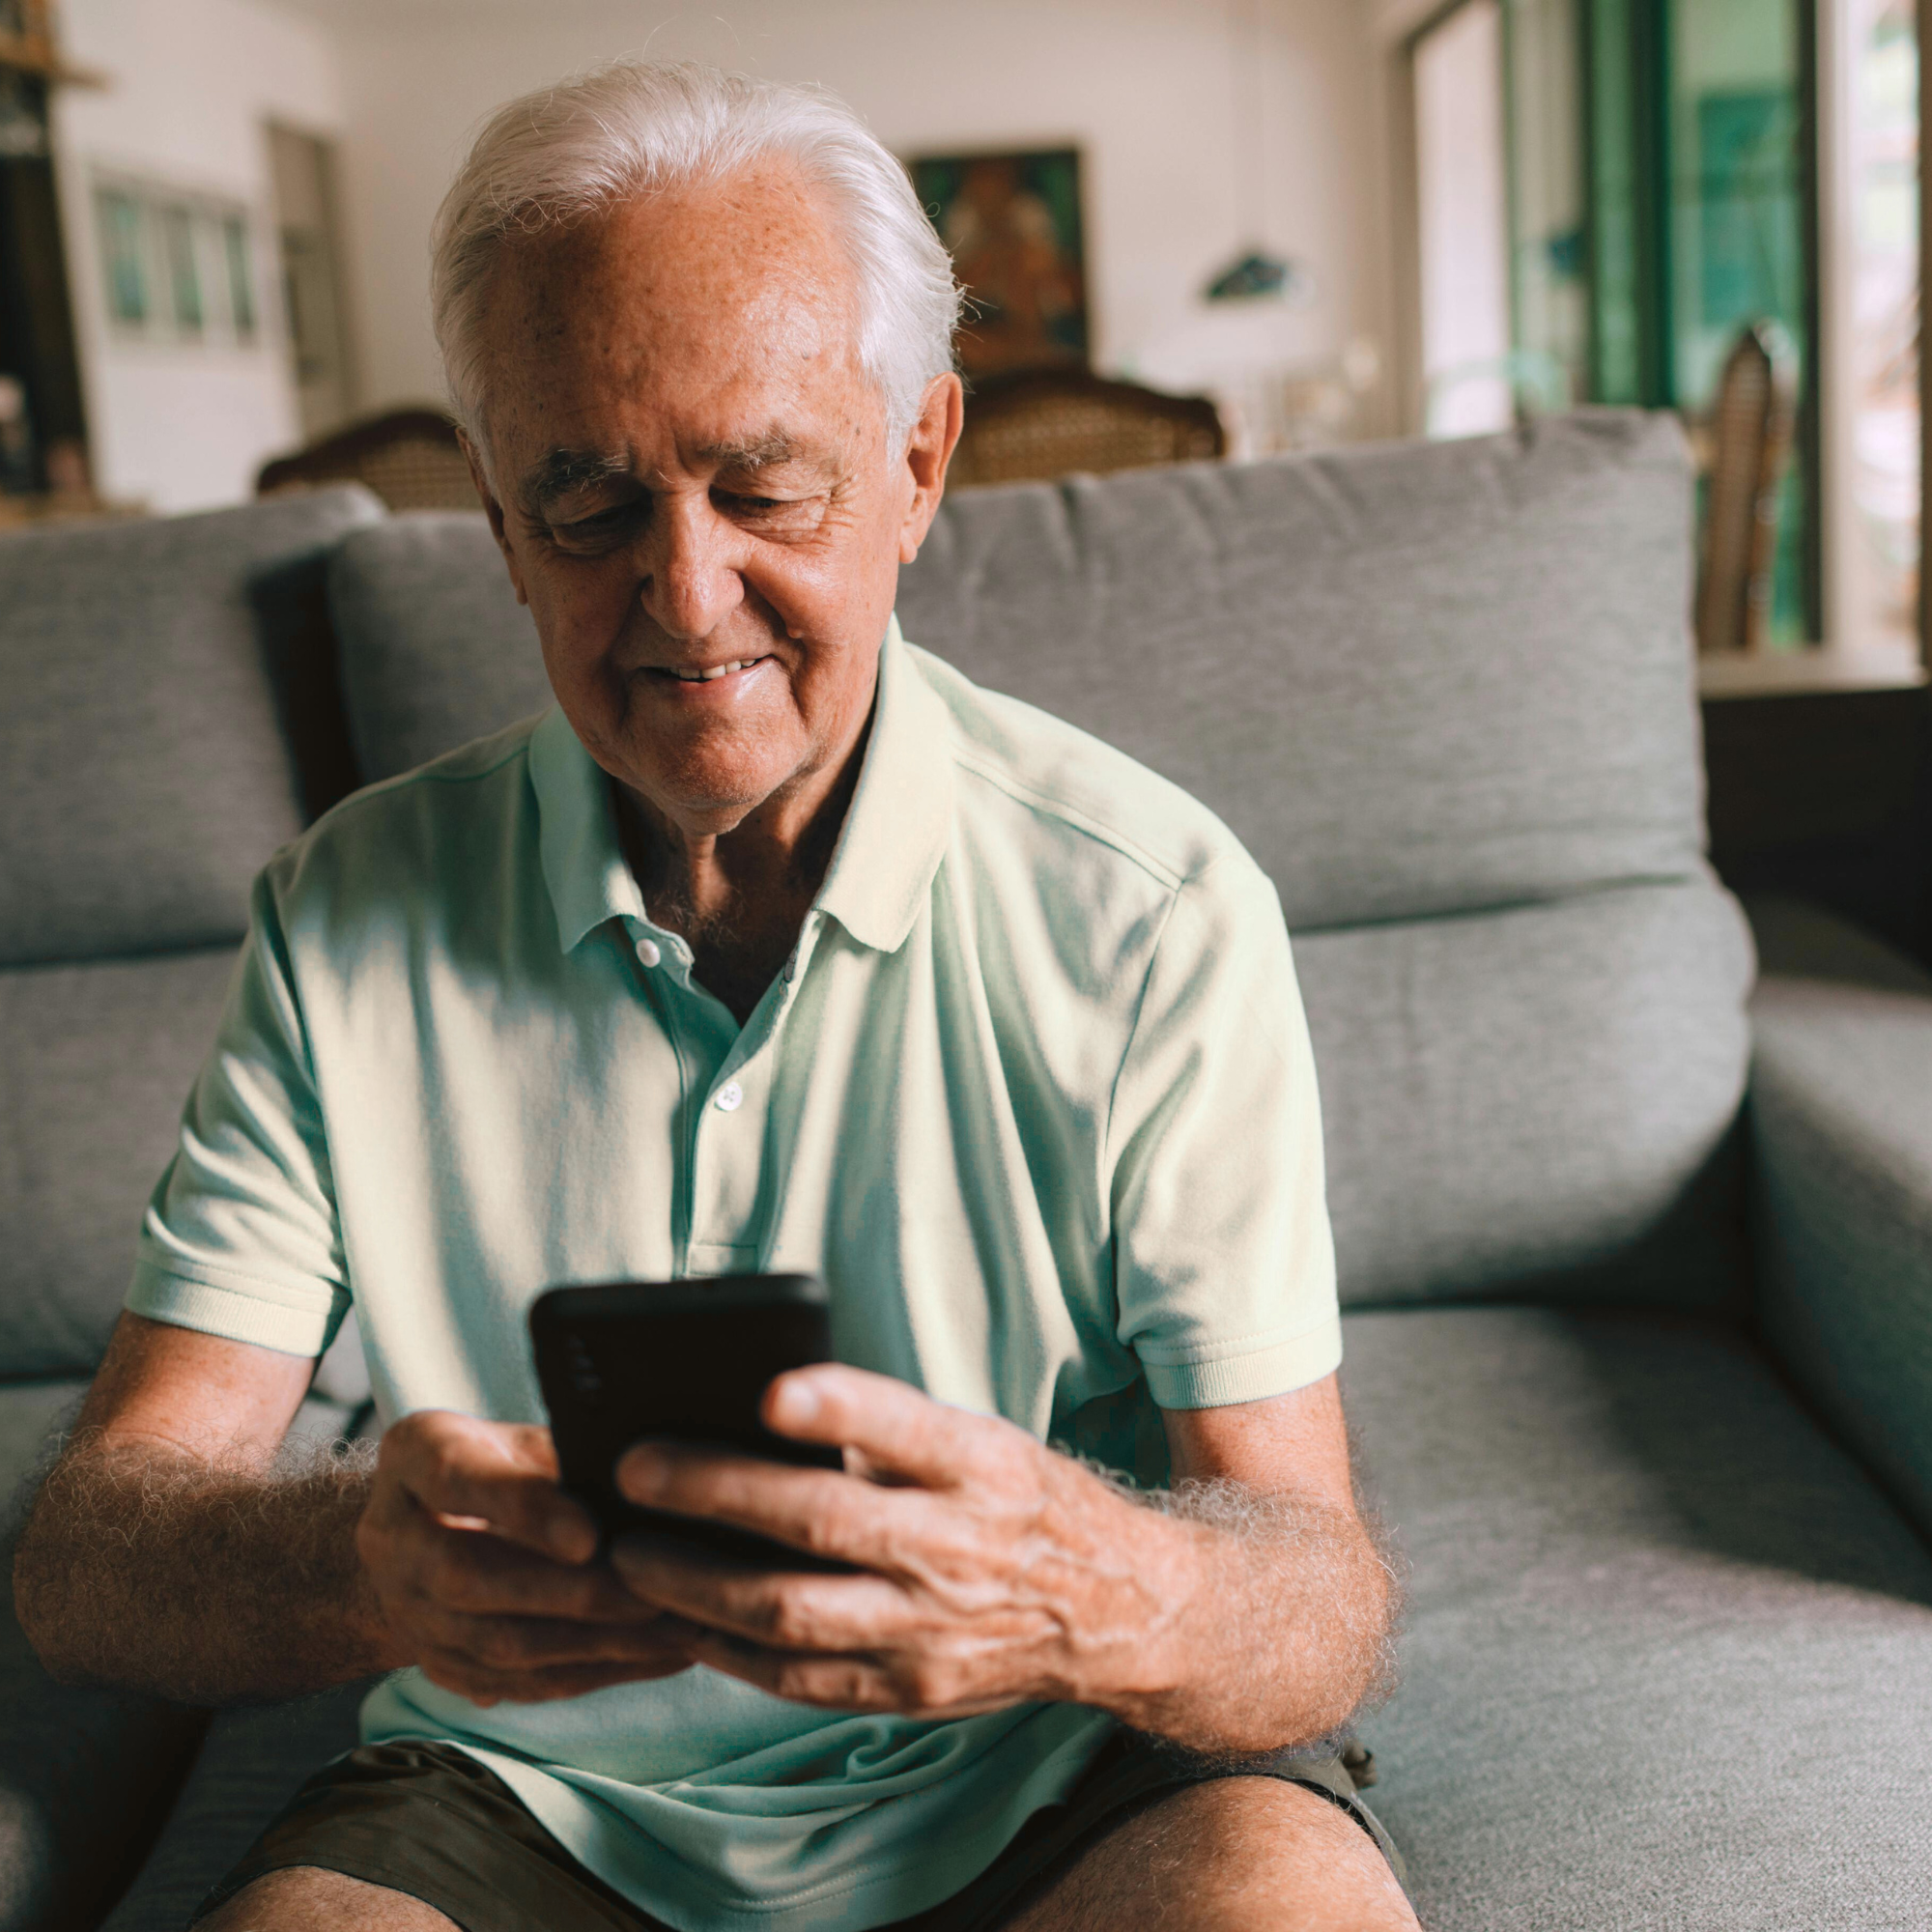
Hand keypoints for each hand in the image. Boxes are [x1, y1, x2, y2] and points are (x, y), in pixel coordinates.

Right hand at [356, 1410, 693, 1705]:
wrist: (421, 1525)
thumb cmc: (497, 1461)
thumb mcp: (517, 1435)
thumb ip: (565, 1455)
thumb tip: (651, 1485)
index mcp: (412, 1457)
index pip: (458, 1480)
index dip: (522, 1510)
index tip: (590, 1535)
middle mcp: (392, 1538)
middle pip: (469, 1577)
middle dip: (571, 1592)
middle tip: (656, 1593)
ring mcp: (408, 1610)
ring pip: (497, 1643)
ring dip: (595, 1643)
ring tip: (677, 1630)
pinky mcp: (440, 1663)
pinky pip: (517, 1682)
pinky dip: (594, 1674)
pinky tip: (658, 1656)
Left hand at [607, 1367, 1203, 1719]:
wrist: (1115, 1610)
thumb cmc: (1020, 1501)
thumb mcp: (979, 1439)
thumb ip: (885, 1431)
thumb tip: (755, 1414)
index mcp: (981, 1465)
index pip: (906, 1428)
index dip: (837, 1409)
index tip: (767, 1390)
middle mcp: (960, 1549)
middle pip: (824, 1524)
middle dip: (715, 1494)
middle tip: (633, 1468)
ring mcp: (933, 1632)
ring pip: (794, 1615)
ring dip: (696, 1584)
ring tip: (630, 1552)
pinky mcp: (911, 1691)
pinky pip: (799, 1679)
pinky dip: (729, 1650)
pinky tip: (680, 1619)